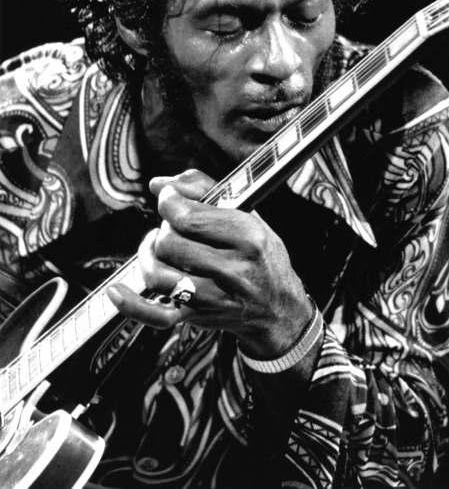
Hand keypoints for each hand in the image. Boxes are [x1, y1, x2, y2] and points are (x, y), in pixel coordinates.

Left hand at [107, 169, 311, 357]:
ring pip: (158, 273)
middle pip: (169, 243)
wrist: (278, 307)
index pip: (189, 216)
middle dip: (165, 228)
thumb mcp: (248, 214)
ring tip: (158, 247)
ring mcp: (214, 299)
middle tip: (176, 227)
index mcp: (248, 237)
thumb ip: (204, 190)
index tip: (171, 199)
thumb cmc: (261, 256)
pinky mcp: (198, 318)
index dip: (170, 202)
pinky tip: (116, 291)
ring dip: (148, 255)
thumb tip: (159, 184)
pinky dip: (132, 305)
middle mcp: (233, 270)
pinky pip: (157, 315)